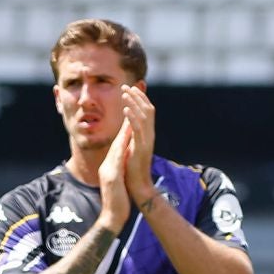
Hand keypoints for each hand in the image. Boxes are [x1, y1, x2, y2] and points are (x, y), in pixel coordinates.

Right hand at [96, 118, 132, 227]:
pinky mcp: (112, 178)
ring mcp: (108, 171)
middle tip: (130, 111)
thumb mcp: (118, 183)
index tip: (131, 120)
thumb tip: (123, 164)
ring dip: (122, 134)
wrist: (111, 218)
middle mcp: (107, 167)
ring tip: (130, 120)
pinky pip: (117, 159)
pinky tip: (127, 141)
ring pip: (116, 149)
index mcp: (110, 168)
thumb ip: (119, 172)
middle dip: (123, 128)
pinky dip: (122, 148)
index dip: (124, 133)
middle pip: (116, 144)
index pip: (117, 147)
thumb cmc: (117, 202)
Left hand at [119, 85, 157, 205]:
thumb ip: (131, 135)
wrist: (138, 186)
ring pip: (143, 116)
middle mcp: (149, 135)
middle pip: (147, 109)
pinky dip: (132, 118)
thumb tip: (127, 125)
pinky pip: (138, 129)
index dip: (140, 99)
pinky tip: (125, 109)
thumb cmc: (132, 169)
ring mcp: (147, 141)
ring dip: (134, 103)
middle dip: (137, 96)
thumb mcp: (131, 147)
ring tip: (124, 93)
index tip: (130, 89)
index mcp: (147, 134)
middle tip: (125, 86)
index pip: (146, 111)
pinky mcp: (142, 148)